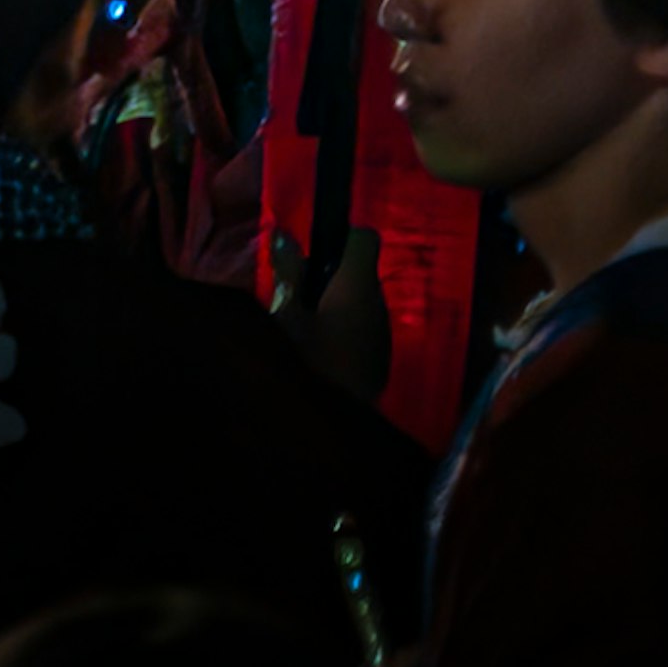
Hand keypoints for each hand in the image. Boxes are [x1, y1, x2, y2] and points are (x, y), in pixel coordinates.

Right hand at [270, 224, 395, 402]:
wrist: (330, 433)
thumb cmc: (305, 364)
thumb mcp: (285, 316)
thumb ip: (287, 272)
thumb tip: (283, 233)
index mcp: (358, 285)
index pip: (364, 238)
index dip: (339, 240)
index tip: (312, 259)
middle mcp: (379, 305)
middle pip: (360, 274)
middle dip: (331, 280)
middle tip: (298, 301)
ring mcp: (383, 337)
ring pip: (362, 306)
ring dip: (338, 309)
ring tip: (305, 334)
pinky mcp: (380, 365)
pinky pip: (365, 335)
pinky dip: (346, 336)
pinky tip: (322, 359)